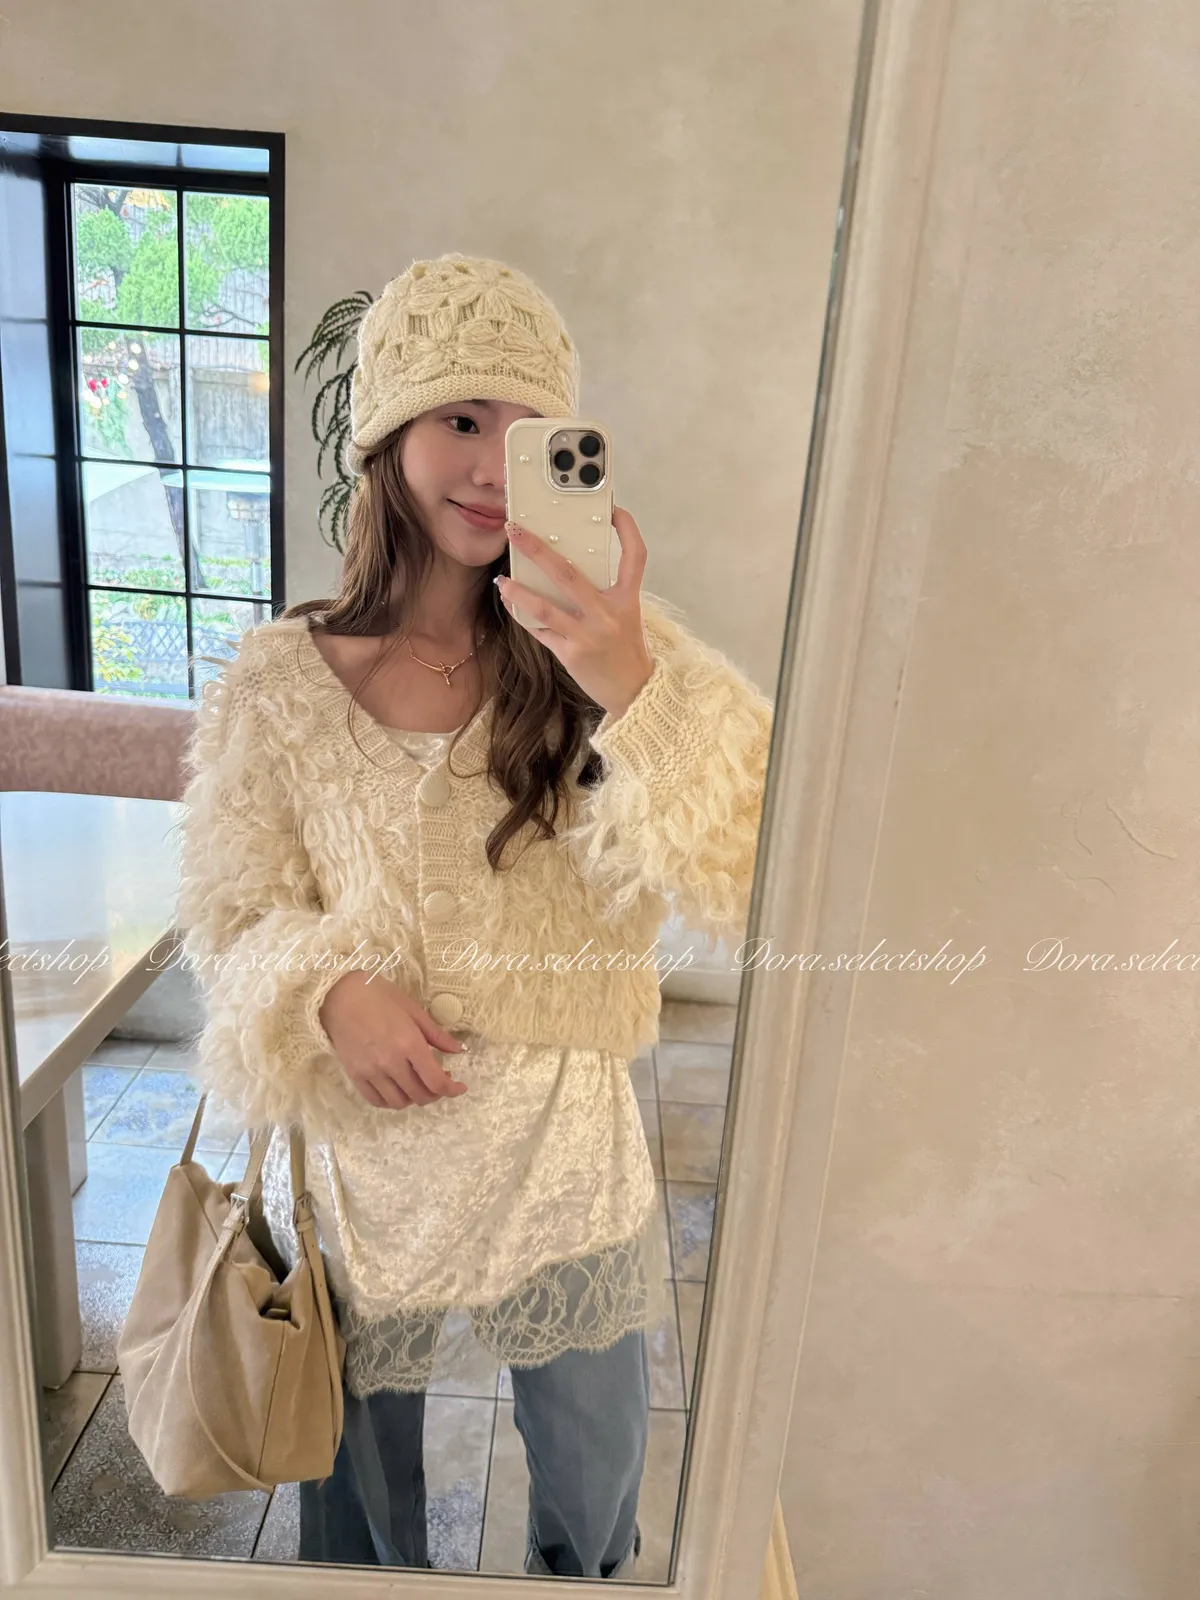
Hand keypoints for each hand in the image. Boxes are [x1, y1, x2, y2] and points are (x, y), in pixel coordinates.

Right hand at [318, 972, 469, 1110]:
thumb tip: (459, 1051)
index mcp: (409, 1044)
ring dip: (414, 1098)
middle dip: (436, 1093)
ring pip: (399, 1102)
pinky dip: (391, 1101)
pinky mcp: (354, 1075)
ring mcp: (370, 1071)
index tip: (459, 1087)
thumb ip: (437, 1035)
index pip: (436, 1081)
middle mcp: (390, 1063)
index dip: (452, 1089)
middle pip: (420, 1095)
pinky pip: (376, 1100)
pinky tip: (398, 1088)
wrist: (339, 994)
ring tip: (418, 1084)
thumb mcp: (414, 1011)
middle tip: (440, 1080)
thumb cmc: (379, 996)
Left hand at [495, 505, 655, 718]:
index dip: (626, 528)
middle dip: (537, 549)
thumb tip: (567, 560)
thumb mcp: (625, 612)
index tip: (612, 508)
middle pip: (568, 574)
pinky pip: (539, 630)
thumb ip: (604, 588)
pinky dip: (523, 615)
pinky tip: (510, 601)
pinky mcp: (570, 654)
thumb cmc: (625, 646)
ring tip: (502, 579)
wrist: (632, 690)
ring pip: (544, 607)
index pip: (635, 555)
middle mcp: (607, 615)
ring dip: (518, 591)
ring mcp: (587, 635)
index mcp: (628, 599)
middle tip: (514, 530)